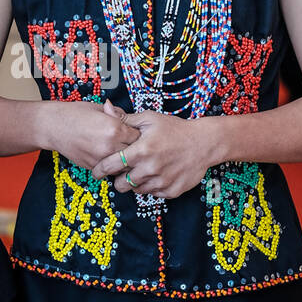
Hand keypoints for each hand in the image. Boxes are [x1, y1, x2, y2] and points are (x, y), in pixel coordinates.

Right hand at [39, 97, 139, 171]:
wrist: (53, 126)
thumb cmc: (75, 114)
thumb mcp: (100, 109)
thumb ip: (118, 115)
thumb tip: (131, 120)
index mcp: (115, 128)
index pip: (138, 137)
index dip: (139, 135)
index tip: (136, 133)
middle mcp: (110, 146)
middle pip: (134, 154)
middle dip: (135, 150)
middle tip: (133, 145)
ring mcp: (101, 158)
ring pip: (123, 166)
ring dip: (125, 161)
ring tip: (122, 153)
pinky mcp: (92, 167)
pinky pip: (109, 170)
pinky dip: (111, 165)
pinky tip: (108, 156)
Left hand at [92, 109, 228, 198]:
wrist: (204, 143)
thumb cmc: (175, 129)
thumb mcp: (150, 119)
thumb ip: (125, 119)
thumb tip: (105, 107)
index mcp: (141, 150)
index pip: (110, 166)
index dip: (100, 170)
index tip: (96, 171)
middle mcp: (149, 169)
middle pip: (120, 184)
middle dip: (118, 179)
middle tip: (122, 171)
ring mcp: (161, 182)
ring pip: (136, 190)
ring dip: (134, 183)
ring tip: (141, 170)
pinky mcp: (171, 191)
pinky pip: (153, 194)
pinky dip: (151, 186)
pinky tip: (156, 174)